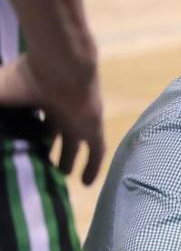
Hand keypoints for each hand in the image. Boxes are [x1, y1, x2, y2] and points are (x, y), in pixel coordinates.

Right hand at [0, 53, 103, 184]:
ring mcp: (77, 119)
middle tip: (37, 169)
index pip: (32, 122)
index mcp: (37, 99)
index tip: (15, 153)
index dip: (26, 137)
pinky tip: (86, 184)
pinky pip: (96, 151)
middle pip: (53, 135)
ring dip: (68, 160)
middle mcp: (58, 110)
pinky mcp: (93, 127)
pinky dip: (92, 167)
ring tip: (59, 178)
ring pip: (75, 145)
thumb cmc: (23, 78)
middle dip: (46, 151)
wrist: (60, 66)